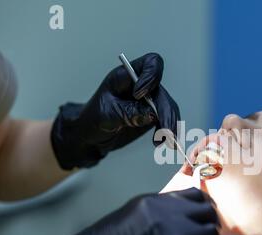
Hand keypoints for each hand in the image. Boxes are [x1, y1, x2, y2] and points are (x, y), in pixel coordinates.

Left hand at [51, 53, 179, 169]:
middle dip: (165, 112)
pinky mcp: (153, 115)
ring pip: (168, 108)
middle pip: (161, 92)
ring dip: (170, 125)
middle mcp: (141, 85)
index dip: (150, 76)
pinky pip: (167, 120)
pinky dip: (169, 132)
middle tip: (166, 132)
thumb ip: (128, 112)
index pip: (150, 64)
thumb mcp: (107, 115)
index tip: (139, 95)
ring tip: (168, 142)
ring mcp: (149, 101)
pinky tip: (165, 142)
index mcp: (126, 76)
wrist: (90, 135)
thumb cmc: (93, 119)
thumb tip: (152, 114)